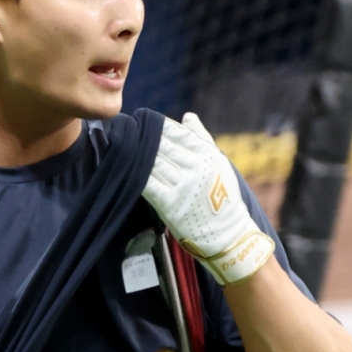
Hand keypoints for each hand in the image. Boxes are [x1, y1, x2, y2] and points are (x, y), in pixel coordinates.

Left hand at [142, 112, 274, 284]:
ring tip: (123, 144)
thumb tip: (187, 116)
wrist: (228, 234)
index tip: (144, 120)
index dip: (159, 126)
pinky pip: (149, 185)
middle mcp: (196, 168)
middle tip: (126, 129)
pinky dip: (137, 174)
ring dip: (136, 153)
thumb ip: (202, 139)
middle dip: (144, 137)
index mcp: (207, 155)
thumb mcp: (219, 163)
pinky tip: (126, 166)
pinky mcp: (171, 205)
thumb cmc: (223, 198)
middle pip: (162, 147)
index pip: (177, 134)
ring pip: (153, 163)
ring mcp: (183, 187)